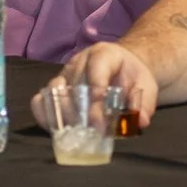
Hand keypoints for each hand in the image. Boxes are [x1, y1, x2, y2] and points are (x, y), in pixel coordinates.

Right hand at [35, 43, 157, 129]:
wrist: (123, 70)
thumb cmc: (133, 78)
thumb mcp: (146, 86)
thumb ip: (144, 103)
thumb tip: (139, 121)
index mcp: (105, 53)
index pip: (97, 67)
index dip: (97, 89)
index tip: (101, 113)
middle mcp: (80, 61)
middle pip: (75, 83)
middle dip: (83, 110)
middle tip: (93, 131)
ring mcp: (64, 73)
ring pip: (55, 91)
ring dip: (64, 114)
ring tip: (77, 133)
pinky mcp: (55, 88)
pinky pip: (41, 99)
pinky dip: (45, 114)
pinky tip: (57, 130)